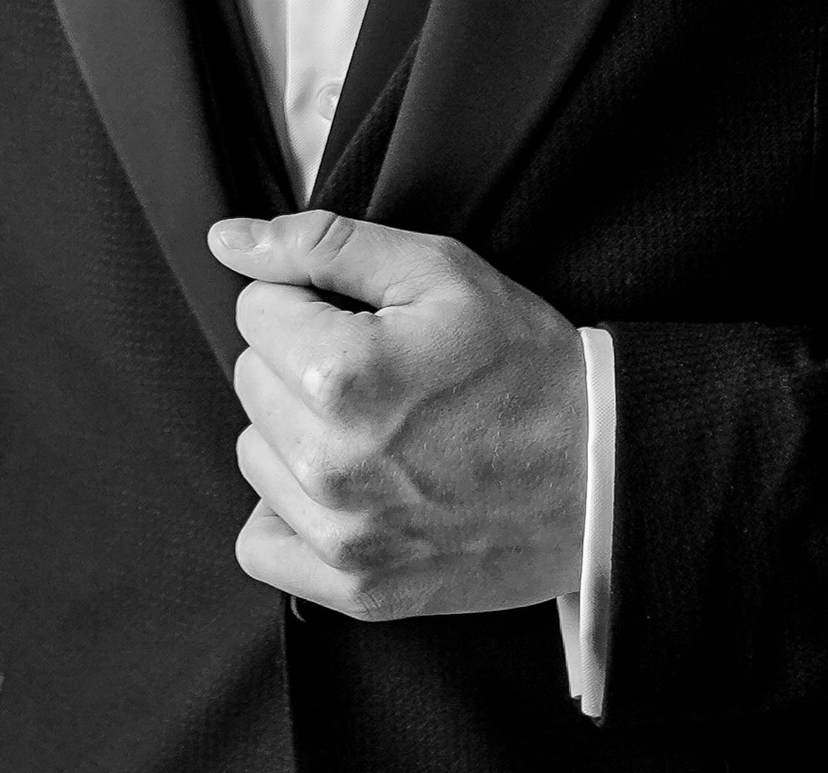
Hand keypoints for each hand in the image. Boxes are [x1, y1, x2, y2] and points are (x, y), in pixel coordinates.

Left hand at [209, 207, 587, 621]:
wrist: (598, 470)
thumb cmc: (523, 362)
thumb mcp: (438, 270)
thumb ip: (324, 244)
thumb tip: (229, 240)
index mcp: (343, 375)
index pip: (256, 308)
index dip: (311, 298)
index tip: (364, 316)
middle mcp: (329, 464)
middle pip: (250, 377)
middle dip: (301, 357)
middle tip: (381, 366)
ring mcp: (341, 535)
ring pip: (254, 450)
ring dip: (295, 429)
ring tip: (373, 422)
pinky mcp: (355, 587)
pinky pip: (260, 542)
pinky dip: (288, 509)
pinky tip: (345, 482)